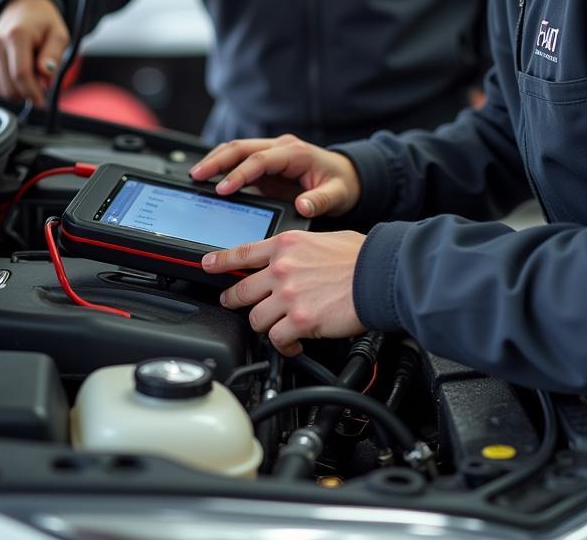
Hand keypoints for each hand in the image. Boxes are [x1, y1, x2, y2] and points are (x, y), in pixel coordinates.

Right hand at [0, 0, 69, 106]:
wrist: (24, 7)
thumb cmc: (44, 21)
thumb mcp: (59, 34)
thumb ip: (53, 55)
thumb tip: (46, 77)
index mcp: (16, 36)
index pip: (21, 75)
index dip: (33, 93)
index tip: (44, 103)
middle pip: (9, 87)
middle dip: (27, 94)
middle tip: (43, 88)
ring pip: (1, 89)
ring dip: (19, 91)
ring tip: (34, 76)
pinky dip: (11, 85)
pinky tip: (21, 73)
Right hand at [189, 134, 360, 219]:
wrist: (346, 176)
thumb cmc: (341, 184)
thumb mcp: (337, 194)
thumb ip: (321, 201)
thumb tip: (303, 206)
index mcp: (295, 153)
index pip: (260, 159)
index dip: (240, 173)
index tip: (222, 189)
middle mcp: (280, 147)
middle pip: (241, 147)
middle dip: (216, 160)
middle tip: (196, 176)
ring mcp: (270, 153)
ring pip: (236, 149)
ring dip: (215, 160)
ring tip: (195, 175)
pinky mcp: (264, 163)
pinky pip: (238, 160)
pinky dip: (221, 166)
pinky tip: (206, 178)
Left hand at [203, 230, 366, 355]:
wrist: (379, 274)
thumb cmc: (360, 257)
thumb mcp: (322, 240)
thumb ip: (299, 252)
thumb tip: (292, 262)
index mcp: (286, 245)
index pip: (242, 253)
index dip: (219, 261)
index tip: (207, 265)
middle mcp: (282, 269)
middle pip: (241, 290)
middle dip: (234, 300)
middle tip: (234, 304)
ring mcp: (288, 295)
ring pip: (255, 318)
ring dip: (265, 325)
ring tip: (276, 328)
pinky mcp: (299, 321)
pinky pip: (276, 339)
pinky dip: (283, 346)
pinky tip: (292, 344)